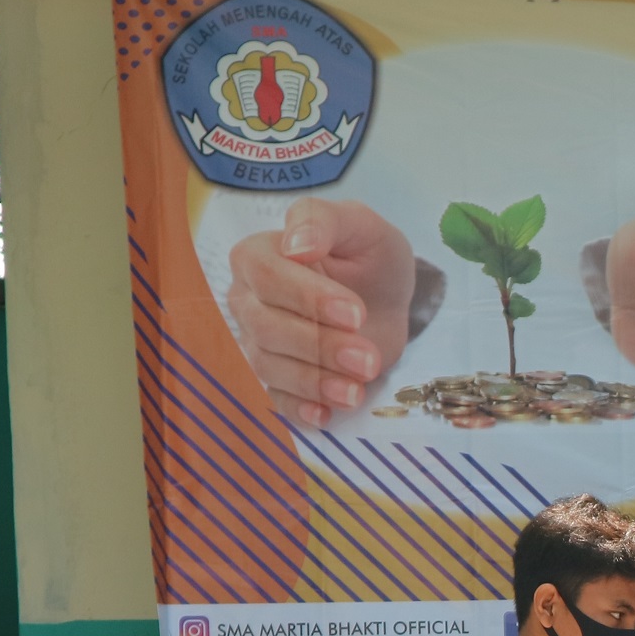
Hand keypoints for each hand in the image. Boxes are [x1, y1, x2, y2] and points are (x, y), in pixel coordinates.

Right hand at [224, 197, 415, 427]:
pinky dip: (299, 410)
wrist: (386, 301)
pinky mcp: (277, 379)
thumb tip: (295, 244)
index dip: (307, 297)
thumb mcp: (361, 226)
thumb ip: (324, 220)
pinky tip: (327, 415)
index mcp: (258, 255)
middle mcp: (248, 299)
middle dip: (319, 345)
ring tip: (357, 390)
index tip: (354, 313)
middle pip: (267, 327)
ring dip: (314, 381)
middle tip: (367, 358)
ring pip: (269, 366)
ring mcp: (258, 342)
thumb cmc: (368, 257)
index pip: (266, 276)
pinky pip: (275, 400)